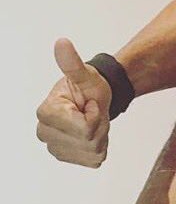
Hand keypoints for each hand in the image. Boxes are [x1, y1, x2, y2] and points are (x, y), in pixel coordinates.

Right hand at [35, 38, 112, 167]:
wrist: (93, 99)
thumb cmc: (87, 87)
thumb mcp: (85, 74)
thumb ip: (72, 63)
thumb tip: (62, 43)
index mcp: (45, 113)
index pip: (84, 127)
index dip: (94, 114)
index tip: (87, 103)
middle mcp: (45, 133)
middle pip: (89, 141)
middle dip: (99, 125)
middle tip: (91, 112)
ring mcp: (56, 148)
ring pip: (93, 151)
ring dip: (101, 136)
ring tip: (92, 122)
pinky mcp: (69, 158)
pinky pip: (96, 160)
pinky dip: (101, 147)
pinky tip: (93, 134)